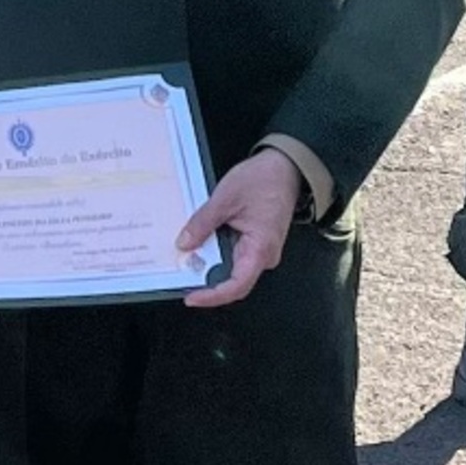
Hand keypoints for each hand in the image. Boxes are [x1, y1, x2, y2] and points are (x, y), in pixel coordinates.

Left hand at [177, 149, 300, 308]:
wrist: (285, 167)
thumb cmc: (264, 180)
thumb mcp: (225, 198)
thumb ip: (203, 223)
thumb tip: (184, 244)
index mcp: (260, 249)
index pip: (236, 286)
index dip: (213, 296)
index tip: (192, 297)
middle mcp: (264, 256)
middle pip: (232, 280)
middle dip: (206, 279)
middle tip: (180, 272)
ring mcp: (260, 250)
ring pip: (232, 267)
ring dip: (210, 263)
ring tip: (188, 254)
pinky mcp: (255, 242)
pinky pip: (234, 254)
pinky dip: (216, 251)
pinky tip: (201, 242)